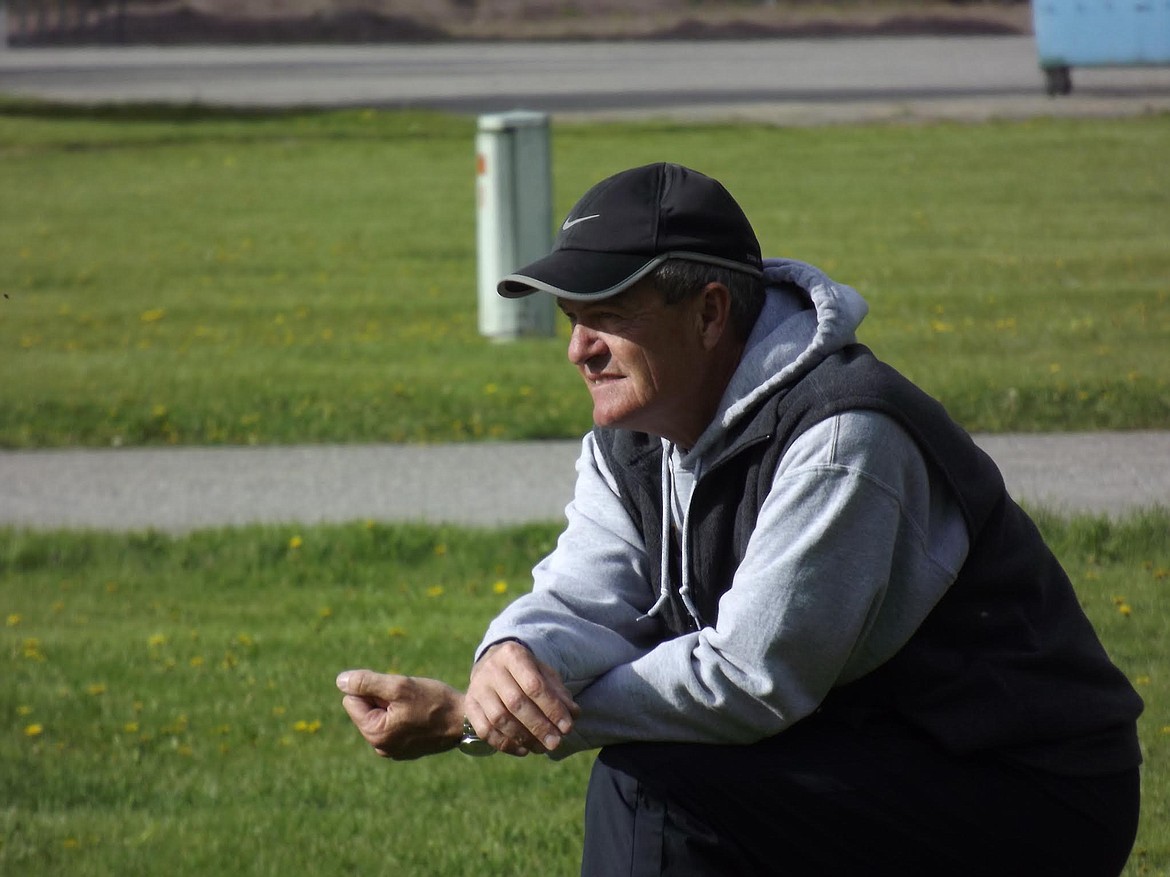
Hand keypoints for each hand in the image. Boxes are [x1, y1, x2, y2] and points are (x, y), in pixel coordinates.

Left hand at [336, 669, 463, 760]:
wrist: (465, 721)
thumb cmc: (434, 701)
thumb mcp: (399, 686)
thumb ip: (367, 682)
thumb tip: (340, 681)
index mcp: (375, 733)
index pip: (352, 700)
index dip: (372, 689)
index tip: (397, 693)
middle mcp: (380, 747)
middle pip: (365, 709)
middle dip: (381, 698)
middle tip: (408, 699)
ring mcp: (392, 750)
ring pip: (379, 715)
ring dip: (392, 705)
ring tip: (416, 707)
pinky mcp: (404, 749)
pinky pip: (392, 724)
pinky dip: (402, 715)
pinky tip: (420, 716)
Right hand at [465, 641, 579, 756]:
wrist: (491, 666)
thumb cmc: (525, 672)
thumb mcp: (544, 674)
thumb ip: (559, 693)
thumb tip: (573, 714)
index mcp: (512, 654)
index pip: (534, 685)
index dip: (552, 709)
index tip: (567, 727)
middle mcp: (491, 669)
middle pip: (516, 703)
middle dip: (539, 726)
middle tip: (556, 743)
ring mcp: (477, 688)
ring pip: (499, 719)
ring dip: (523, 738)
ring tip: (542, 748)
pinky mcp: (470, 706)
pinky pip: (485, 731)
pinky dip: (505, 744)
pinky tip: (523, 749)